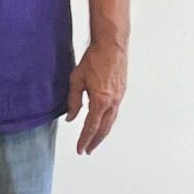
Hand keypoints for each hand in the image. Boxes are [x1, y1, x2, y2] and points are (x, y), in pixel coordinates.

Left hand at [67, 36, 127, 154]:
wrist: (112, 44)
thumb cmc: (94, 58)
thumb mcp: (76, 79)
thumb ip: (73, 101)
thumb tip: (71, 118)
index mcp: (100, 101)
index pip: (91, 127)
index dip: (84, 140)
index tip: (80, 149)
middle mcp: (112, 102)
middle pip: (104, 129)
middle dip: (95, 141)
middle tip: (88, 150)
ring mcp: (119, 97)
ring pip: (111, 121)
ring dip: (103, 132)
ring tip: (95, 139)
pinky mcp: (122, 91)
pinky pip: (115, 111)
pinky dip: (108, 120)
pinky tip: (103, 121)